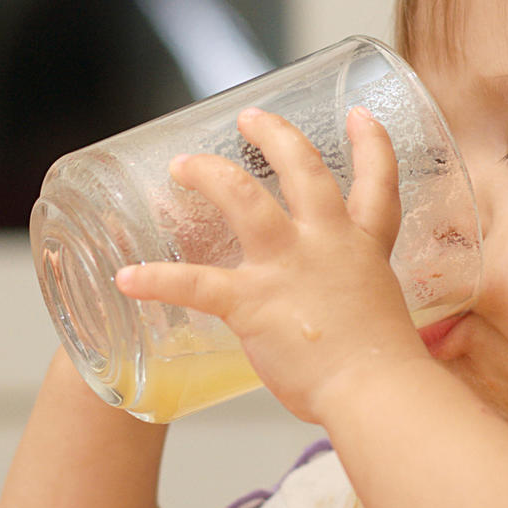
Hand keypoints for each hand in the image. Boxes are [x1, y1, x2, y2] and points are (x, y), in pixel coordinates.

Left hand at [114, 106, 431, 424]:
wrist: (376, 392)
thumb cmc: (381, 369)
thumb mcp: (378, 314)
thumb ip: (348, 301)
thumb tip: (329, 324)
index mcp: (363, 247)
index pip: (377, 183)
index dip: (369, 143)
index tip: (357, 115)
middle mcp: (325, 243)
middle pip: (302, 168)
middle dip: (273, 135)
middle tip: (250, 118)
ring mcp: (286, 267)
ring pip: (243, 197)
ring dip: (209, 174)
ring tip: (183, 165)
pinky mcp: (251, 302)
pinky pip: (193, 283)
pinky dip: (156, 279)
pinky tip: (126, 278)